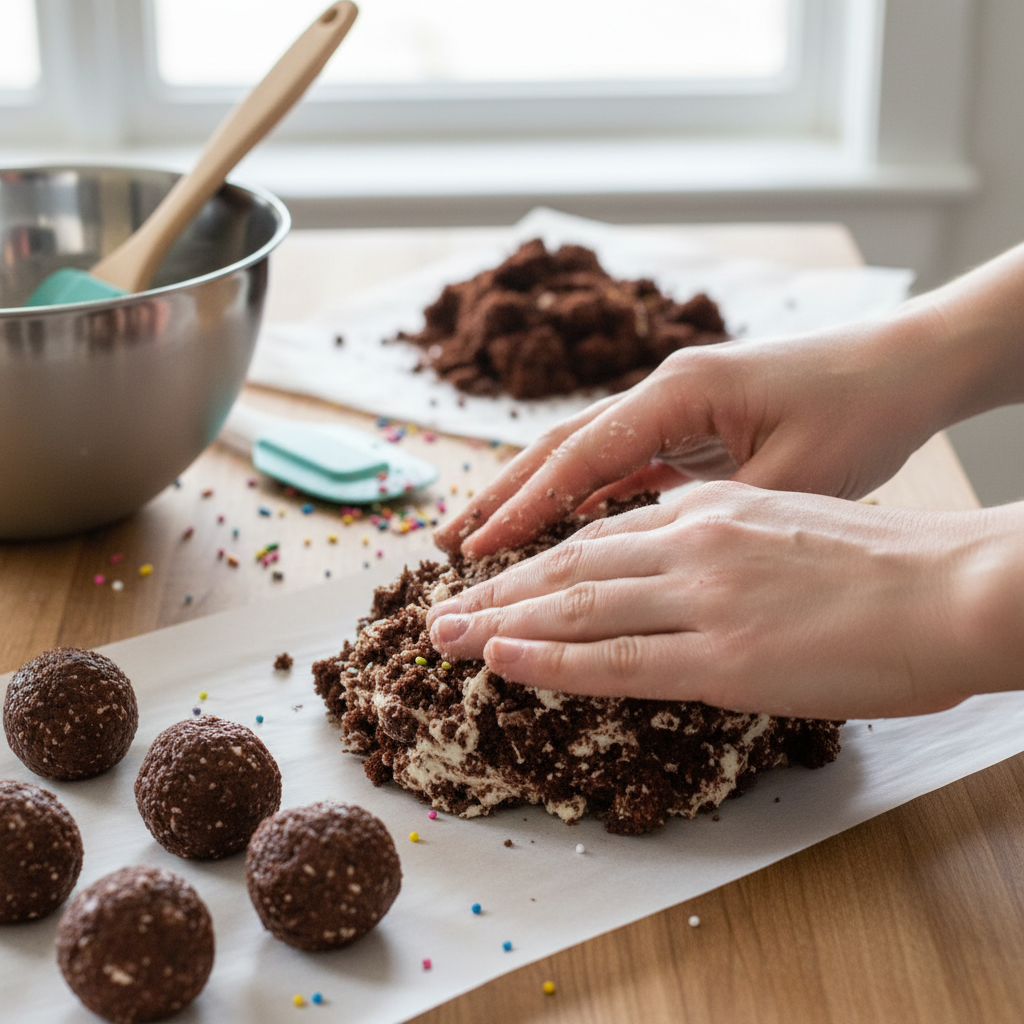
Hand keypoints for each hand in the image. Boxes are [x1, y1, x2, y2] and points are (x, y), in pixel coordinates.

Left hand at [428, 482, 1018, 719]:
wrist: (958, 585)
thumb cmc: (893, 565)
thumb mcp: (791, 527)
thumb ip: (726, 548)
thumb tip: (682, 577)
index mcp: (712, 511)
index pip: (601, 536)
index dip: (538, 560)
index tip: (494, 581)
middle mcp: (693, 543)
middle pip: (568, 567)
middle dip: (495, 591)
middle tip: (439, 612)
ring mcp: (702, 598)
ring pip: (574, 607)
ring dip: (499, 624)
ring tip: (443, 638)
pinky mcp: (722, 657)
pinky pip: (613, 658)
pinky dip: (547, 658)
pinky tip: (500, 659)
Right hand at [434, 314, 953, 558]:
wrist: (904, 368)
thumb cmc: (858, 412)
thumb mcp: (794, 475)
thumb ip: (716, 519)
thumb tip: (650, 565)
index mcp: (678, 392)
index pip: (580, 454)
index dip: (524, 506)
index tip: (477, 551)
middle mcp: (663, 393)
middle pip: (560, 448)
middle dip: (502, 497)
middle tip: (447, 544)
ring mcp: (673, 410)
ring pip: (584, 458)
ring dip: (533, 499)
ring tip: (483, 542)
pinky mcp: (689, 429)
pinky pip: (621, 468)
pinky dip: (583, 501)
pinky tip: (560, 532)